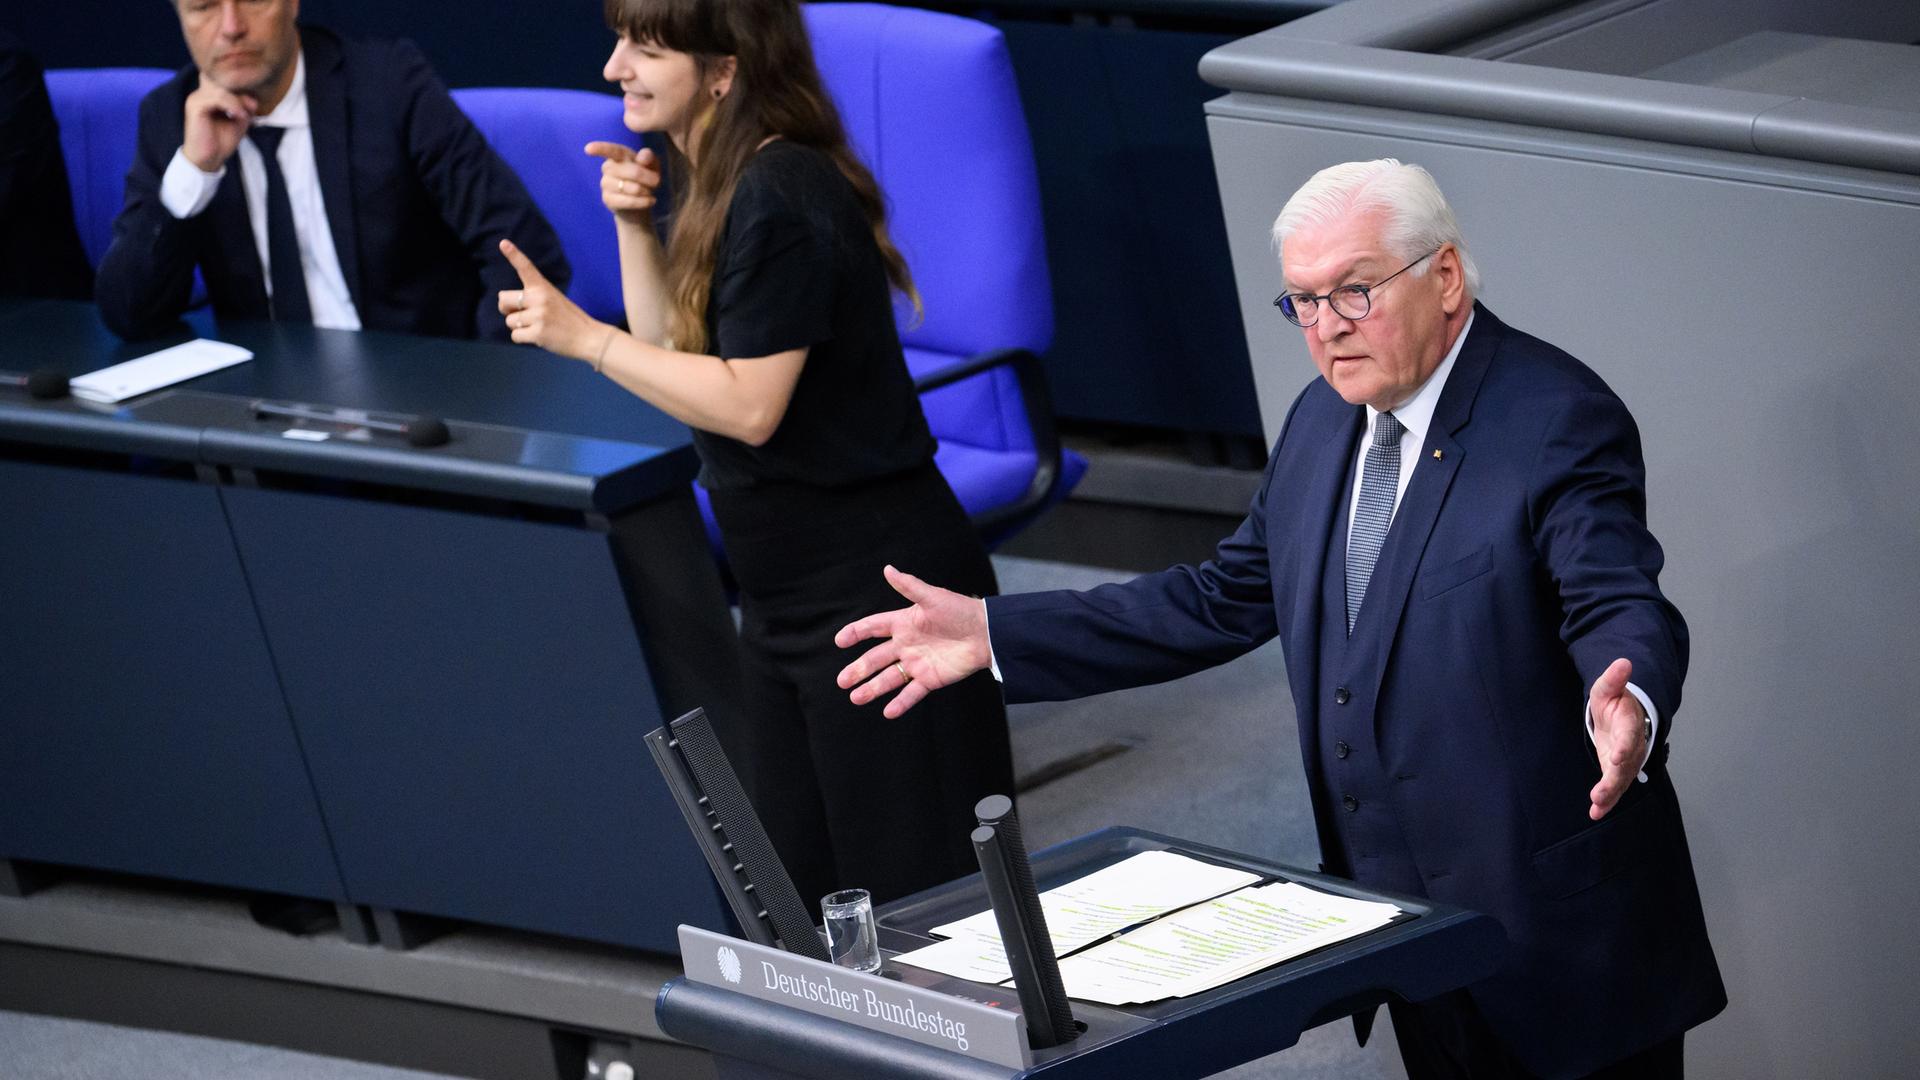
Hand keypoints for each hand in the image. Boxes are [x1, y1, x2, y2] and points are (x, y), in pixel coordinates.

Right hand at [182, 75, 256, 172]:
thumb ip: (245, 107)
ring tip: (244, 115)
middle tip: (251, 107)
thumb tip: (253, 98)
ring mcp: (196, 99)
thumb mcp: (239, 121)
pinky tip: (238, 116)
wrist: (208, 159)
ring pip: (221, 88)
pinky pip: (216, 97)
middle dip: (240, 92)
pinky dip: (232, 105)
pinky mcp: (195, 107)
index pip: (223, 79)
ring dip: (237, 100)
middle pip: (222, 80)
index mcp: (209, 95)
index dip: (240, 86)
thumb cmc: (222, 141)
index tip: (252, 104)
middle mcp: (201, 94)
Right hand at [585, 142, 660, 221]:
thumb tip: (644, 155)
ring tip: (650, 192)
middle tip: (657, 181)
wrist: (641, 204)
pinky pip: (628, 201)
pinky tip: (650, 201)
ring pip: (631, 188)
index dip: (600, 149)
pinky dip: (643, 202)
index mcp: (618, 156)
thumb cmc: (646, 180)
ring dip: (646, 191)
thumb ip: (649, 159)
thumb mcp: (652, 167)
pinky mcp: (608, 200)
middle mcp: (608, 168)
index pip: (611, 151)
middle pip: (631, 171)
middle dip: (648, 178)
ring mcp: (606, 184)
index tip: (588, 149)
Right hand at [835, 565, 993, 718]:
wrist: (986, 633)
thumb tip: (888, 569)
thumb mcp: (933, 597)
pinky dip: (900, 703)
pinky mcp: (930, 679)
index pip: (873, 628)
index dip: (855, 633)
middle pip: (876, 658)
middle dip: (858, 669)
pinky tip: (887, 712)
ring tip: (856, 698)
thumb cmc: (960, 611)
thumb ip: (909, 587)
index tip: (840, 640)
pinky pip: (912, 693)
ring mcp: (916, 663)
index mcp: (903, 623)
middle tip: (842, 681)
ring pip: (889, 678)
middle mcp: (905, 645)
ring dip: (872, 688)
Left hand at [1587, 657, 1648, 820]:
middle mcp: (1632, 746)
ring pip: (1621, 780)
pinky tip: (1596, 814)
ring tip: (1597, 804)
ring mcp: (1626, 761)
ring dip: (1610, 794)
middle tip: (1602, 791)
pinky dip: (1606, 801)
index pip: (1630, 736)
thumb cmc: (1614, 701)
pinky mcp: (1617, 771)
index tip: (1617, 757)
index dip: (1625, 747)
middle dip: (1615, 778)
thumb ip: (1614, 679)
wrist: (1621, 716)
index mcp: (1630, 724)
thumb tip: (1623, 662)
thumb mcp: (1607, 687)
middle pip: (1626, 764)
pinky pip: (1614, 788)